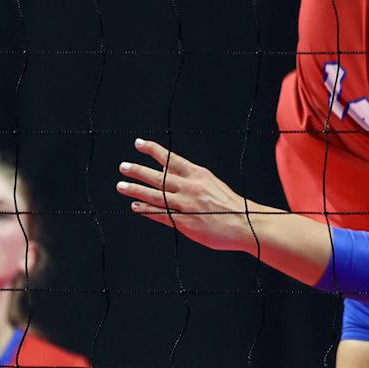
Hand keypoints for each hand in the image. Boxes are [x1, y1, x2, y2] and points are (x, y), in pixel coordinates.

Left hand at [117, 138, 265, 252]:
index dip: (153, 150)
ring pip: (156, 195)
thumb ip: (188, 175)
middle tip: (123, 166)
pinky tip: (135, 207)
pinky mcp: (185, 222)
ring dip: (136, 190)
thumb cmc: (229, 203)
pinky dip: (147, 210)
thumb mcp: (210, 181)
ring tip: (121, 186)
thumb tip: (165, 167)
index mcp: (197, 174)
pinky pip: (161, 214)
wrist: (246, 224)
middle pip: (158, 177)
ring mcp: (186, 205)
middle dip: (138, 171)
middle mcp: (189, 188)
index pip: (170, 158)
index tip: (138, 143)